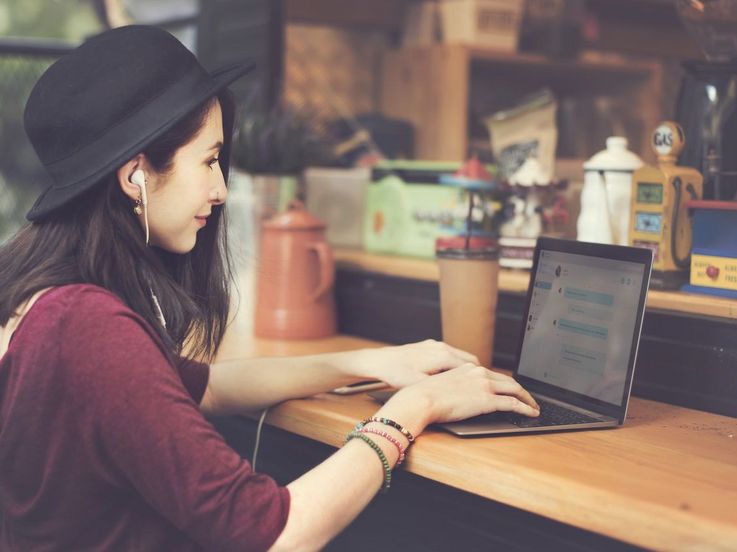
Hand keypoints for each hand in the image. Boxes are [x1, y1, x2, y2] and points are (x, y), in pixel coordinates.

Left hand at [354, 339, 478, 388]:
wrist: (377, 361)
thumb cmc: (395, 373)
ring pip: (460, 357)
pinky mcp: (427, 346)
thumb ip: (441, 388)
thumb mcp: (418, 385)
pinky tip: (450, 376)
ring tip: (470, 384)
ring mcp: (434, 345)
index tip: (490, 390)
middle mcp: (441, 347)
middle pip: (470, 360)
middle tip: (485, 388)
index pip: (473, 367)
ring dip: (467, 369)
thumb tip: (458, 394)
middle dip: (479, 374)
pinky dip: (455, 365)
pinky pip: (449, 355)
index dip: (482, 380)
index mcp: (443, 356)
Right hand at [379, 364, 539, 435]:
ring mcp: (484, 385)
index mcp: (467, 368)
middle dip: (520, 389)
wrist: (420, 399)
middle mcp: (478, 372)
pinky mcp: (487, 400)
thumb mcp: (439, 385)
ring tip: (533, 406)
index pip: (492, 374)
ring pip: (515, 389)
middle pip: (507, 380)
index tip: (509, 389)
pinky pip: (513, 403)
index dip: (504, 383)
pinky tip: (531, 413)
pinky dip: (525, 408)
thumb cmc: (422, 395)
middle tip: (528, 398)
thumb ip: (452, 386)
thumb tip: (454, 395)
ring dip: (527, 398)